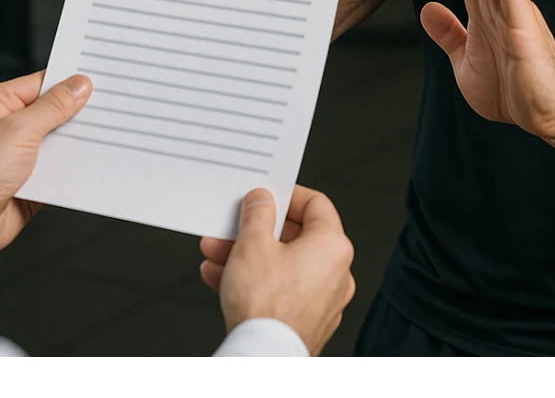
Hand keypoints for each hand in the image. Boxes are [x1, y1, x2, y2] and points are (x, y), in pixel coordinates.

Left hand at [0, 70, 92, 262]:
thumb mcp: (19, 130)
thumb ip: (53, 106)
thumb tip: (78, 87)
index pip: (43, 83)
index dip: (70, 82)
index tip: (97, 82)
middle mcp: (8, 127)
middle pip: (55, 112)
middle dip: (77, 114)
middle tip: (103, 111)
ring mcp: (19, 155)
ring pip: (60, 140)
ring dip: (76, 143)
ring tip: (98, 138)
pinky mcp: (30, 180)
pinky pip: (60, 168)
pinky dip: (72, 167)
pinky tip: (86, 164)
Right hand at [199, 185, 354, 354]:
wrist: (262, 359)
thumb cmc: (266, 307)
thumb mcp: (253, 244)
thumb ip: (257, 214)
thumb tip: (261, 200)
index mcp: (333, 246)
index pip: (316, 204)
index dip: (287, 196)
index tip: (267, 196)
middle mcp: (336, 272)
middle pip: (294, 238)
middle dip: (256, 232)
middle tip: (234, 227)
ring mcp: (323, 301)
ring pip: (283, 266)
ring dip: (248, 257)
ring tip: (217, 255)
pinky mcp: (306, 322)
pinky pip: (280, 291)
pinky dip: (256, 282)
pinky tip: (222, 278)